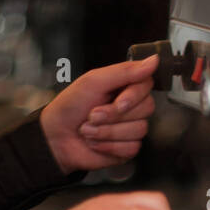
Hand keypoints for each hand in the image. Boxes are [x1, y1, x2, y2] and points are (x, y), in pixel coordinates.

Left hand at [38, 54, 157, 174]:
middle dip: (115, 115)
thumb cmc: (70, 107)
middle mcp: (131, 107)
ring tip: (90, 130)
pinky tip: (95, 143)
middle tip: (93, 115)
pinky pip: (131, 148)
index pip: (147, 85)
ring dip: (107, 131)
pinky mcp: (127, 149)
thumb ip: (125, 71)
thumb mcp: (94, 81)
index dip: (133, 95)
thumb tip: (153, 60)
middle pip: (146, 108)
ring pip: (139, 130)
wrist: (56, 137)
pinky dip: (109, 146)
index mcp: (124, 86)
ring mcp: (130, 129)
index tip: (117, 101)